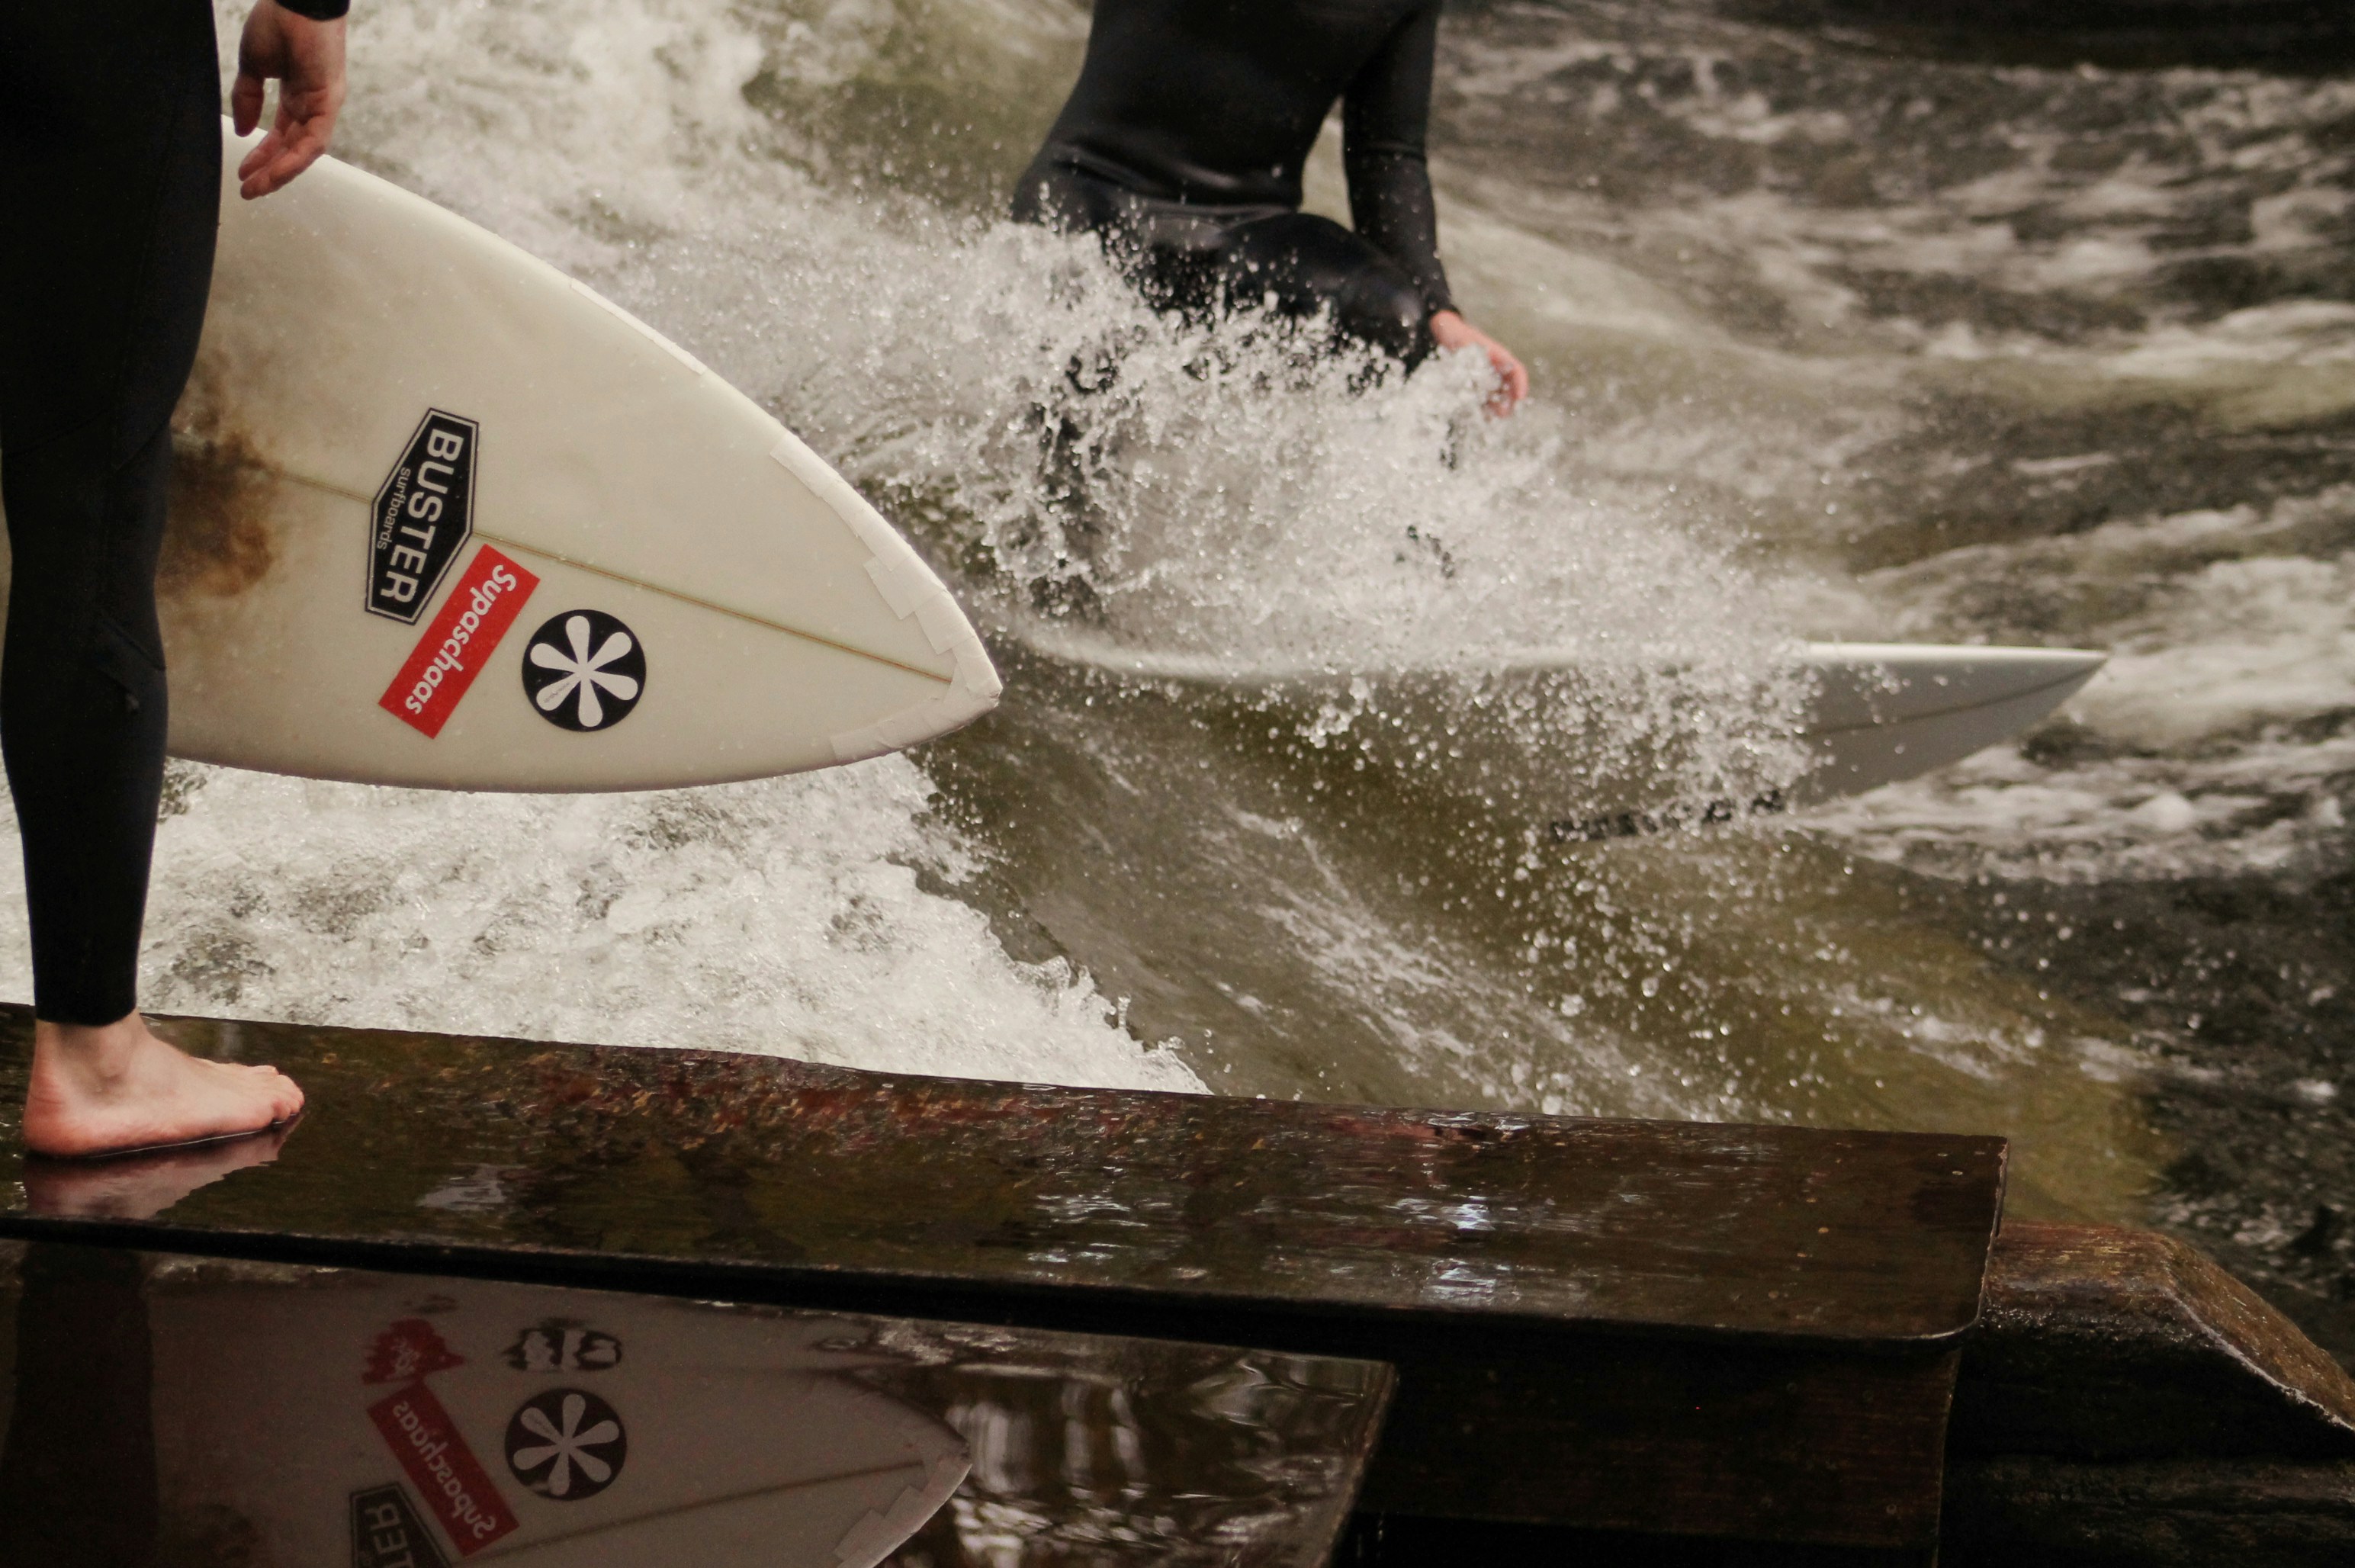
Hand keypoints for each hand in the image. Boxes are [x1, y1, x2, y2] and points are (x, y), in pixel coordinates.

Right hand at [231, 1, 346, 198]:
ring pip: (304, 151)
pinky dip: (296, 159)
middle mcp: (312, 104)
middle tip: (249, 189)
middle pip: (292, 148)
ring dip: (281, 172)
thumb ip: (247, 98)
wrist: (295, 1)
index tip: (243, 172)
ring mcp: (323, 105)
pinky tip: (276, 172)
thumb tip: (241, 129)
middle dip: (270, 170)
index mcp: (296, 95)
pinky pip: (314, 141)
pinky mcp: (329, 103)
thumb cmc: (277, 23)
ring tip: (257, 188)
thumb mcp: (253, 66)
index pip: (281, 135)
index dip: (262, 155)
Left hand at [1429, 310, 1528, 415]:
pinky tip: (1479, 416)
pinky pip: (1482, 398)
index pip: (1517, 371)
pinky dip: (1482, 407)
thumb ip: (1470, 355)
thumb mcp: (1464, 342)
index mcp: (1499, 356)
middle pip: (1509, 387)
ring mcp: (1486, 378)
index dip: (1521, 385)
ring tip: (1490, 419)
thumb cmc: (1458, 334)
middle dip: (1508, 402)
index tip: (1521, 398)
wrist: (1446, 333)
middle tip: (1503, 414)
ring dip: (1496, 408)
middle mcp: (1496, 369)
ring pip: (1497, 395)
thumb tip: (1478, 371)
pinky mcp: (1475, 385)